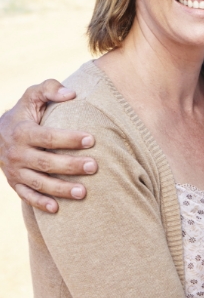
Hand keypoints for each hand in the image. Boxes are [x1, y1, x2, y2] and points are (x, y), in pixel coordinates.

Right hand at [0, 79, 97, 212]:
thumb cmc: (25, 112)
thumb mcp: (32, 95)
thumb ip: (50, 88)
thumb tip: (71, 93)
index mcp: (22, 132)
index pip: (49, 137)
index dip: (70, 139)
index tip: (91, 139)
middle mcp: (17, 154)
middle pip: (46, 163)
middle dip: (71, 166)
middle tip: (94, 166)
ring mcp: (15, 171)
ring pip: (39, 183)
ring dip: (61, 189)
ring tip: (84, 192)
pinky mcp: (15, 184)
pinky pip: (27, 196)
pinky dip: (41, 203)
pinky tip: (58, 209)